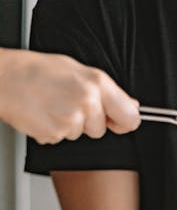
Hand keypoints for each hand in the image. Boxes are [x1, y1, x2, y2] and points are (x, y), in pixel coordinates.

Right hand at [0, 49, 139, 142]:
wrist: (5, 78)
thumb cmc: (37, 71)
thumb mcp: (77, 70)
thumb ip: (107, 91)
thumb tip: (131, 105)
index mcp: (97, 84)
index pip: (130, 118)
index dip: (124, 122)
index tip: (118, 121)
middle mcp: (87, 103)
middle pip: (101, 130)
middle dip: (89, 122)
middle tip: (69, 103)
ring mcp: (71, 121)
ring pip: (80, 134)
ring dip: (69, 125)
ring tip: (53, 105)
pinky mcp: (55, 134)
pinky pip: (62, 139)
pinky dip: (54, 130)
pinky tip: (45, 113)